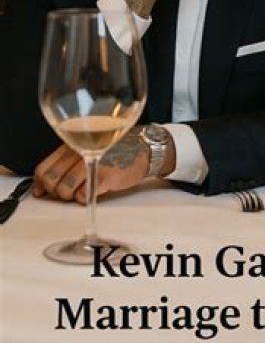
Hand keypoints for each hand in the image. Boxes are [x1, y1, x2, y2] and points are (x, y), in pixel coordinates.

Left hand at [32, 135, 149, 203]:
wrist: (145, 149)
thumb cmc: (119, 148)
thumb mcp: (90, 146)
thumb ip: (68, 159)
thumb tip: (45, 182)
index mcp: (73, 144)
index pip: (43, 168)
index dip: (40, 183)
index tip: (42, 190)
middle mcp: (79, 152)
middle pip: (51, 181)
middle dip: (56, 191)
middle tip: (68, 190)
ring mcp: (91, 164)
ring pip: (64, 190)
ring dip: (70, 196)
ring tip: (82, 190)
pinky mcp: (103, 177)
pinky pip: (82, 195)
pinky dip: (85, 198)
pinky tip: (94, 191)